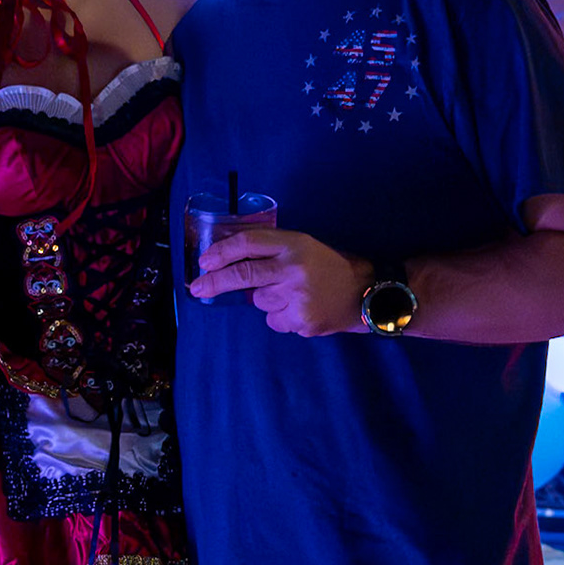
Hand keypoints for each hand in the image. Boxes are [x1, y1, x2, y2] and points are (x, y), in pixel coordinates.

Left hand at [190, 229, 373, 336]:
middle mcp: (294, 269)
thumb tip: (227, 259)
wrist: (366, 293)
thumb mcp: (303, 246)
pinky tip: (302, 309)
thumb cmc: (329, 267)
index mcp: (294, 244)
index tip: (204, 262)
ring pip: (259, 302)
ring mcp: (298, 297)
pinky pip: (274, 321)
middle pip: (243, 275)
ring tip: (294, 295)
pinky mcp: (302, 321)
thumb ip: (271, 250)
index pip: (249, 243)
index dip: (222, 252)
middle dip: (214, 282)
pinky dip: (282, 317)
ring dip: (268, 300)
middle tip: (196, 288)